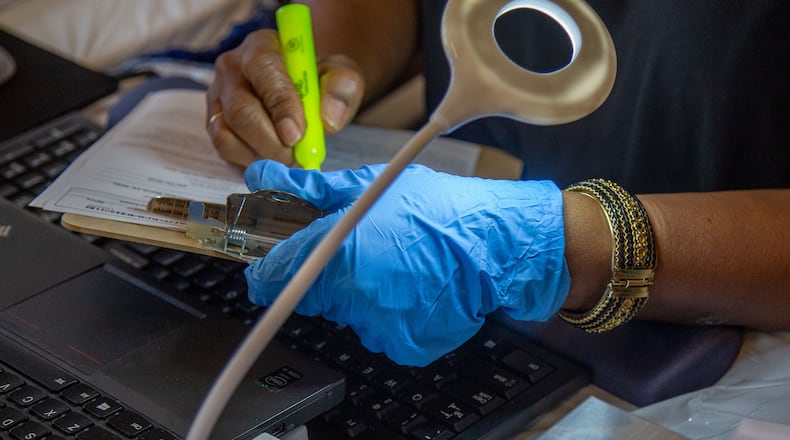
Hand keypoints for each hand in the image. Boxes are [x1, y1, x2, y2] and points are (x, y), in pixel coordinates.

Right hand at [207, 30, 363, 166]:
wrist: (304, 91)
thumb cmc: (319, 82)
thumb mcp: (341, 76)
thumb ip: (343, 89)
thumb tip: (328, 119)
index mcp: (262, 46)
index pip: (263, 69)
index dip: (280, 105)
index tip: (297, 135)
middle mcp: (231, 67)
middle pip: (241, 110)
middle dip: (272, 143)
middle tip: (298, 159)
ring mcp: (217, 96)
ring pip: (227, 134)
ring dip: (262, 156)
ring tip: (289, 159)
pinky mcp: (213, 122)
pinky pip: (225, 149)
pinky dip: (250, 161)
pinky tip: (272, 159)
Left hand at [244, 160, 570, 365]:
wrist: (496, 242)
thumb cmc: (437, 208)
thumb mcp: (370, 185)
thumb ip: (308, 189)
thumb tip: (262, 179)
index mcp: (338, 254)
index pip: (275, 277)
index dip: (269, 271)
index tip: (273, 267)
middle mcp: (354, 297)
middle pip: (315, 295)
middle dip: (329, 274)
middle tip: (367, 249)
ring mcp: (379, 325)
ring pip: (348, 313)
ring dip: (363, 294)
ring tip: (400, 264)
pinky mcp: (403, 344)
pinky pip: (379, 331)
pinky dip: (391, 314)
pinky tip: (414, 287)